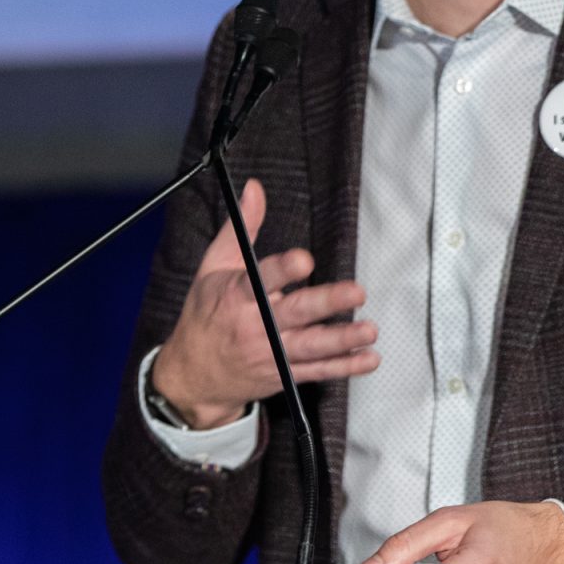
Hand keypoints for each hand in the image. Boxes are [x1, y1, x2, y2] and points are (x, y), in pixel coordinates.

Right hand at [150, 179, 378, 428]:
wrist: (193, 375)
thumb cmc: (205, 314)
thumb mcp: (213, 267)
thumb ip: (241, 228)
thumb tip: (254, 188)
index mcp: (237, 296)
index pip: (261, 280)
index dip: (283, 270)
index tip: (304, 260)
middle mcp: (256, 326)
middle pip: (295, 314)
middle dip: (326, 303)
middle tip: (356, 292)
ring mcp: (271, 354)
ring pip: (311, 347)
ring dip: (342, 339)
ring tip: (369, 330)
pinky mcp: (283, 375)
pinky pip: (316, 372)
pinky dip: (343, 367)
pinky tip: (368, 358)